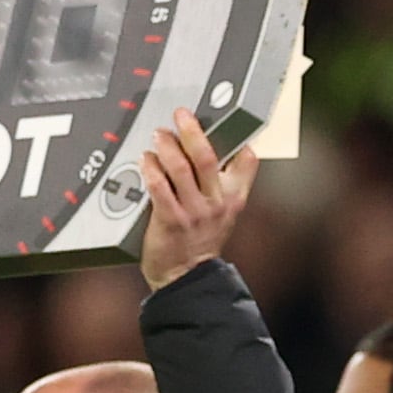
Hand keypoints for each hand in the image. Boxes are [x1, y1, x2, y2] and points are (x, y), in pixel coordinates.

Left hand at [138, 107, 259, 290]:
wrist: (186, 276)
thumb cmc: (199, 243)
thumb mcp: (220, 213)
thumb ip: (219, 185)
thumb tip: (204, 150)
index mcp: (233, 198)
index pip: (246, 163)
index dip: (239, 140)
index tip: (227, 121)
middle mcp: (216, 203)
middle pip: (206, 158)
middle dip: (193, 132)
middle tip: (182, 115)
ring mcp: (193, 212)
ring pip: (180, 169)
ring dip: (168, 147)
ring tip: (159, 135)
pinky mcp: (170, 219)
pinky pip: (159, 188)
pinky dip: (151, 169)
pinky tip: (146, 160)